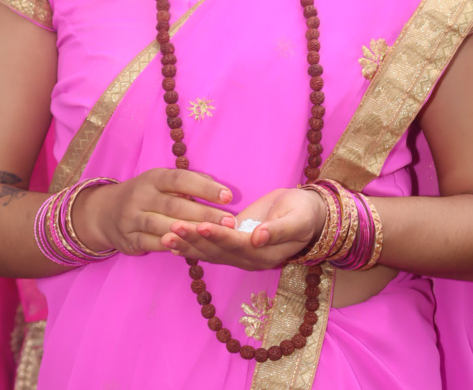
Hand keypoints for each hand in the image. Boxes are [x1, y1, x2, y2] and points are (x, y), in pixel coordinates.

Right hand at [73, 168, 236, 255]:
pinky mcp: (130, 239)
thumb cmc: (148, 194)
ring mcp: (133, 218)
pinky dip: (174, 247)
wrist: (106, 212)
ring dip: (191, 232)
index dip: (204, 187)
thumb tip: (222, 191)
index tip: (228, 196)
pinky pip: (154, 244)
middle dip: (204, 214)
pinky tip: (194, 249)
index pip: (181, 179)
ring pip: (165, 226)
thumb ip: (189, 183)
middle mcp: (141, 195)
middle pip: (175, 205)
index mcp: (154, 177)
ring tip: (215, 237)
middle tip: (230, 222)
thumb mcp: (162, 182)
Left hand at [161, 187, 325, 270]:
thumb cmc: (304, 213)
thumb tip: (258, 238)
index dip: (218, 236)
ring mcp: (238, 254)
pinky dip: (192, 245)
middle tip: (171, 229)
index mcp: (264, 254)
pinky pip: (210, 247)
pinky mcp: (233, 243)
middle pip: (216, 251)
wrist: (307, 215)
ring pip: (209, 251)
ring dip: (187, 244)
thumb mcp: (298, 219)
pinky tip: (173, 242)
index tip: (200, 225)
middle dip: (193, 240)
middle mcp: (248, 259)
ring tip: (165, 235)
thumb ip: (279, 230)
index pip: (236, 245)